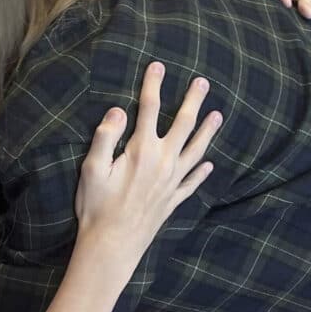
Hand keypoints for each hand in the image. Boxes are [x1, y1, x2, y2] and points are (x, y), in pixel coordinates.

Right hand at [74, 61, 220, 276]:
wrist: (112, 246)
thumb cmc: (97, 207)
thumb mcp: (92, 169)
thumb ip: (105, 137)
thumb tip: (118, 109)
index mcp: (141, 150)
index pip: (148, 108)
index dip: (153, 85)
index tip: (158, 65)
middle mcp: (163, 162)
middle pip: (183, 124)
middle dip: (192, 101)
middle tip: (203, 82)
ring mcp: (171, 182)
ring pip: (195, 150)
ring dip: (207, 131)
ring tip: (218, 115)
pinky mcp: (173, 200)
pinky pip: (192, 182)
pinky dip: (201, 171)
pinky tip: (209, 165)